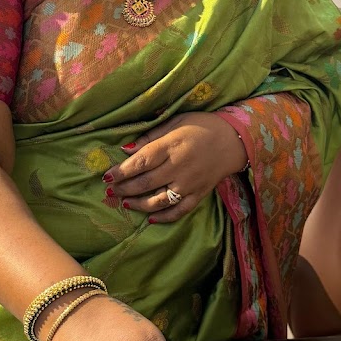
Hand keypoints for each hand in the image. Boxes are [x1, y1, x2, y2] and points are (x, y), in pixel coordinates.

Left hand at [102, 113, 247, 223]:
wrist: (234, 140)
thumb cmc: (201, 126)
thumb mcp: (175, 122)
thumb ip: (150, 136)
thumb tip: (126, 149)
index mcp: (171, 146)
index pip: (141, 162)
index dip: (121, 171)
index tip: (106, 176)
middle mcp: (179, 167)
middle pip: (146, 183)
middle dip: (124, 189)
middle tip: (110, 191)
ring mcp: (189, 184)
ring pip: (159, 200)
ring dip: (139, 204)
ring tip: (125, 203)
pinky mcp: (199, 195)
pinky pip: (179, 211)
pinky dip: (164, 217)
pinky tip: (150, 219)